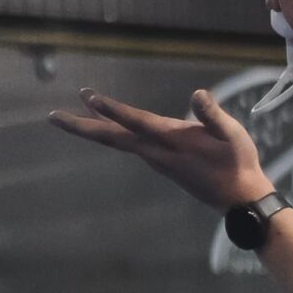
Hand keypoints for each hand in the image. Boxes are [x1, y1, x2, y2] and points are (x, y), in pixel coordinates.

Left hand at [49, 89, 272, 211]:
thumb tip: (198, 94)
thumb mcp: (233, 135)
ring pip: (119, 142)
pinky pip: (130, 146)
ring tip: (75, 112)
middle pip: (114, 139)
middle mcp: (158, 153)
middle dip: (83, 127)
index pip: (137, 123)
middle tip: (53, 117)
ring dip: (95, 127)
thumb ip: (213, 115)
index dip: (113, 109)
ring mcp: (157, 160)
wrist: (240, 199)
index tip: (89, 96)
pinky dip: (113, 133)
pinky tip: (108, 125)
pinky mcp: (161, 163)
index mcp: (173, 141)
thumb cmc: (239, 164)